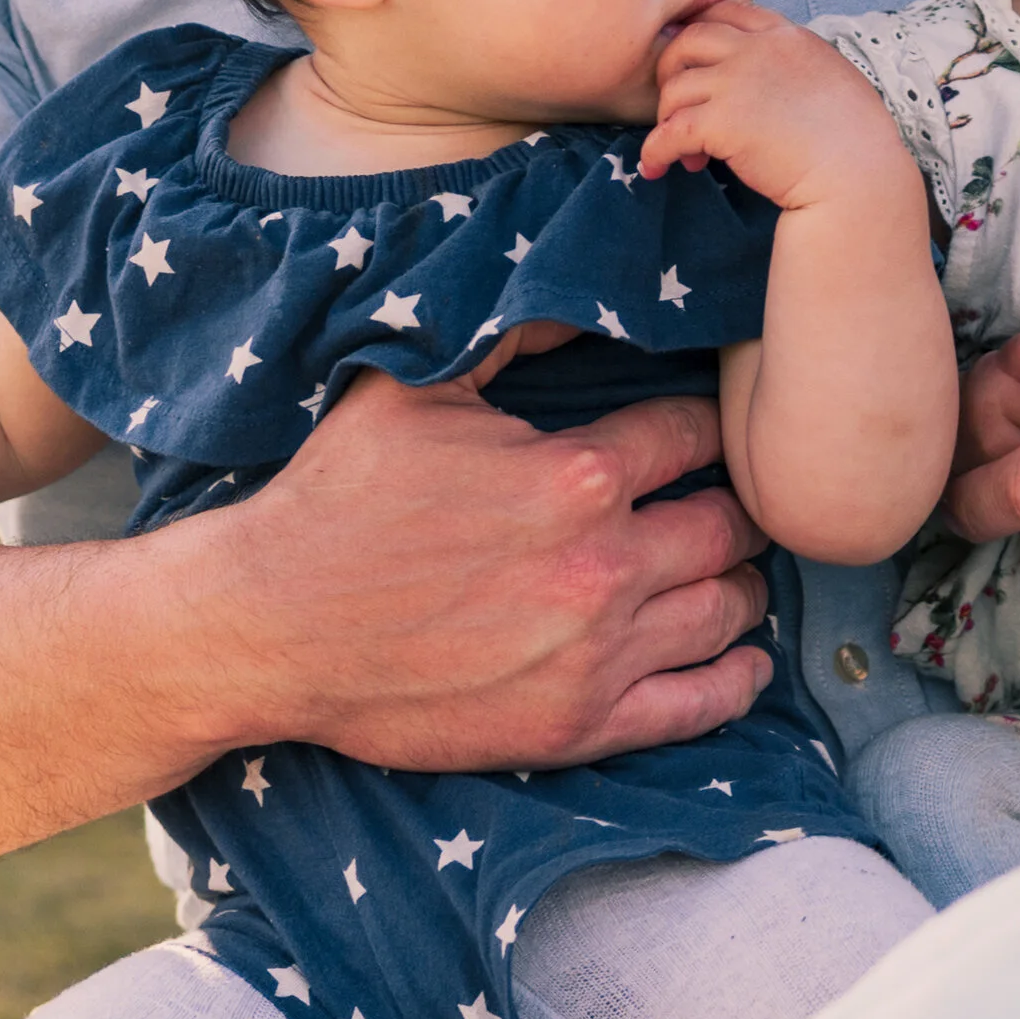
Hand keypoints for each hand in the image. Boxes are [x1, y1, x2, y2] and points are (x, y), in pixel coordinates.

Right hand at [214, 366, 775, 768]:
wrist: (272, 624)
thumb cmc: (339, 499)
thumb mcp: (417, 388)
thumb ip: (511, 335)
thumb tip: (575, 293)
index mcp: (574, 476)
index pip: (689, 436)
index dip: (706, 425)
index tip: (707, 428)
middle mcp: (601, 565)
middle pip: (724, 528)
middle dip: (738, 508)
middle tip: (739, 502)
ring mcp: (594, 654)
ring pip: (722, 612)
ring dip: (744, 588)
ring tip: (742, 574)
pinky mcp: (576, 725)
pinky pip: (695, 706)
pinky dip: (735, 680)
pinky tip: (747, 661)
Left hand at [641, 0, 916, 213]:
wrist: (859, 176)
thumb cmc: (857, 139)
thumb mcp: (833, 77)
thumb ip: (795, 64)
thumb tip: (772, 77)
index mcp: (788, 36)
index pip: (727, 13)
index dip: (700, 32)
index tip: (691, 59)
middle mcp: (758, 50)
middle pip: (688, 39)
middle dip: (671, 69)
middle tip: (677, 104)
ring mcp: (737, 82)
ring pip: (674, 88)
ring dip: (669, 119)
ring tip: (688, 153)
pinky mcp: (722, 122)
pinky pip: (668, 131)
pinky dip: (655, 151)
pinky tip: (657, 167)